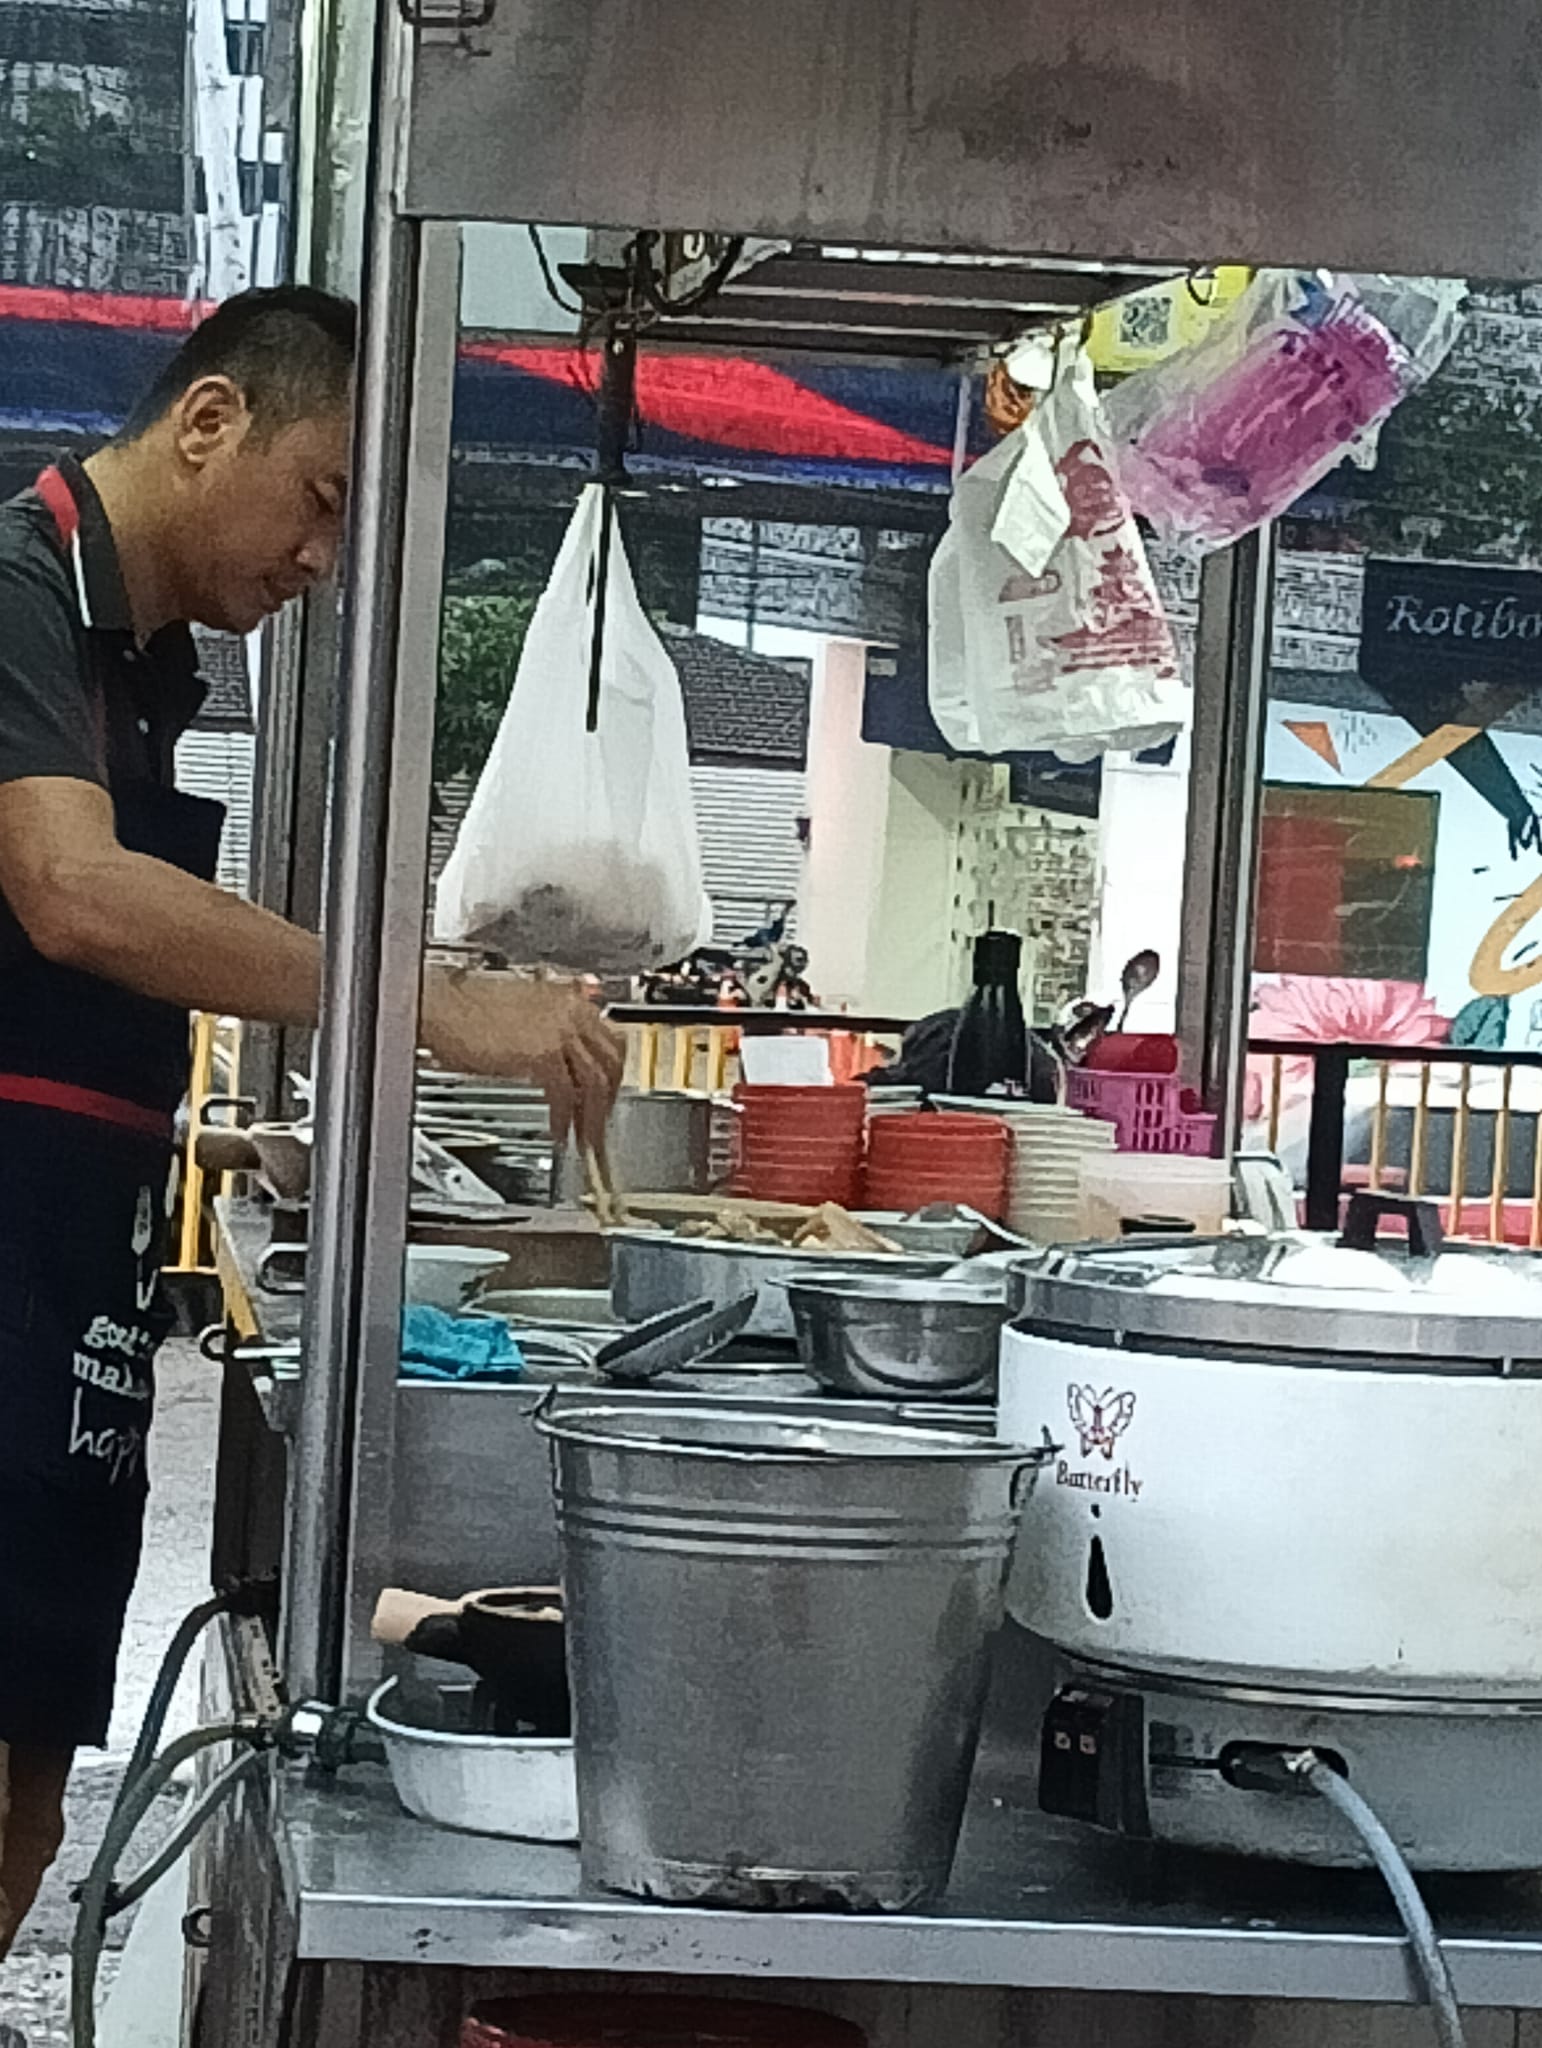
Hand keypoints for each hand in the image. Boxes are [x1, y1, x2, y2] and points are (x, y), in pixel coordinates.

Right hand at [422, 969, 624, 1151]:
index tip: (605, 1096)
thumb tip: (561, 1065)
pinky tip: (557, 1131)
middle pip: (611, 1061)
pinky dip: (563, 1118)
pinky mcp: (542, 1054)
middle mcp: (570, 1011)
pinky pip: (565, 1094)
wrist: (440, 1006)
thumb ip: (547, 1034)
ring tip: (583, 1140)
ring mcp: (559, 1032)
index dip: (611, 1074)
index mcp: (568, 1000)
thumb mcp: (520, 1016)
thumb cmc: (464, 1010)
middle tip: (598, 1125)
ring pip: (595, 1081)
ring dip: (591, 1117)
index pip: (609, 1039)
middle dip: (608, 1099)